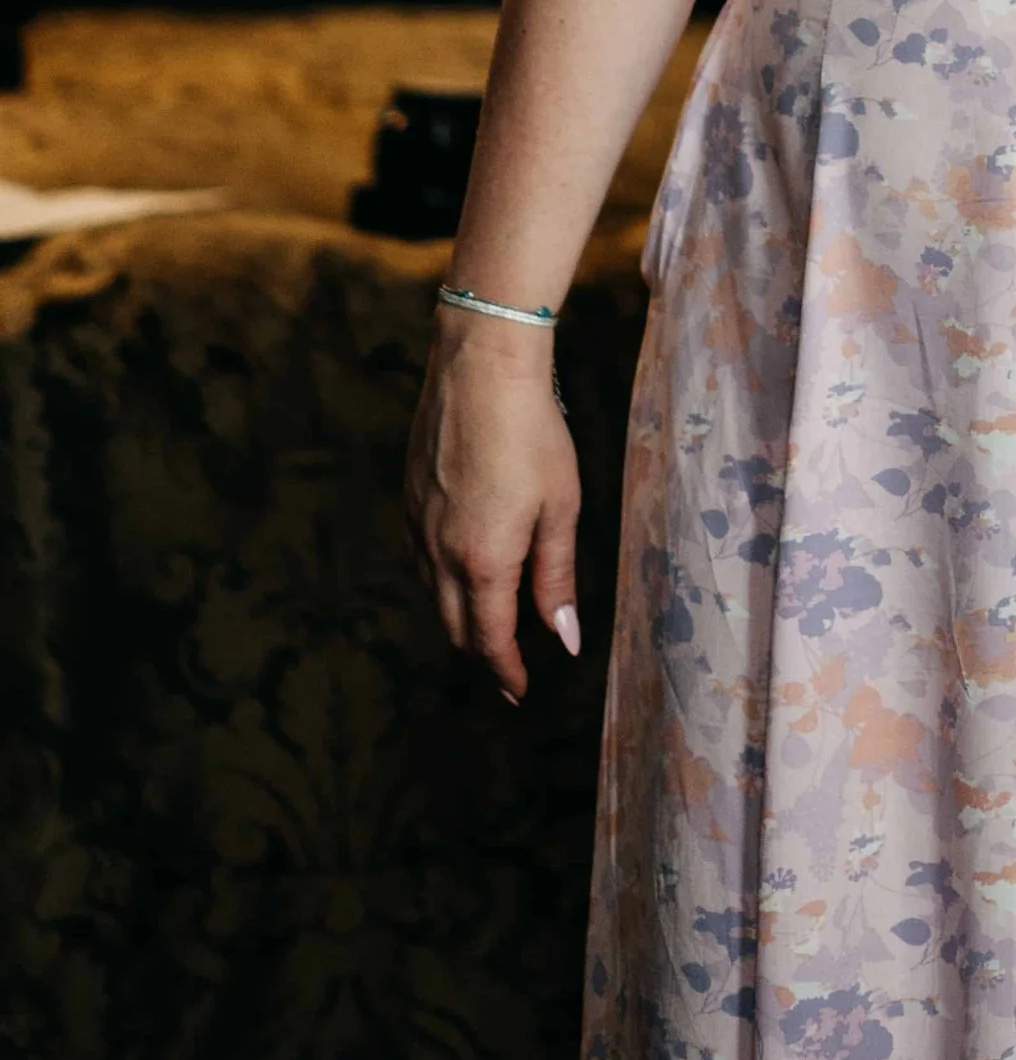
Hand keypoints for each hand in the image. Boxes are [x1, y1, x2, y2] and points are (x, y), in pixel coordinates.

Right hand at [406, 317, 582, 703]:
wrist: (480, 367)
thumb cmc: (533, 434)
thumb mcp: (559, 507)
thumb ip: (555, 577)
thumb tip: (564, 639)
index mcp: (483, 562)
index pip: (491, 639)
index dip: (506, 673)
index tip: (519, 692)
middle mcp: (439, 553)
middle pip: (454, 626)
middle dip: (481, 651)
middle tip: (505, 666)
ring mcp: (416, 525)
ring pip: (431, 593)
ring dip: (458, 615)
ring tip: (487, 618)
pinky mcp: (406, 498)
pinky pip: (418, 557)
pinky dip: (439, 577)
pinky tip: (459, 565)